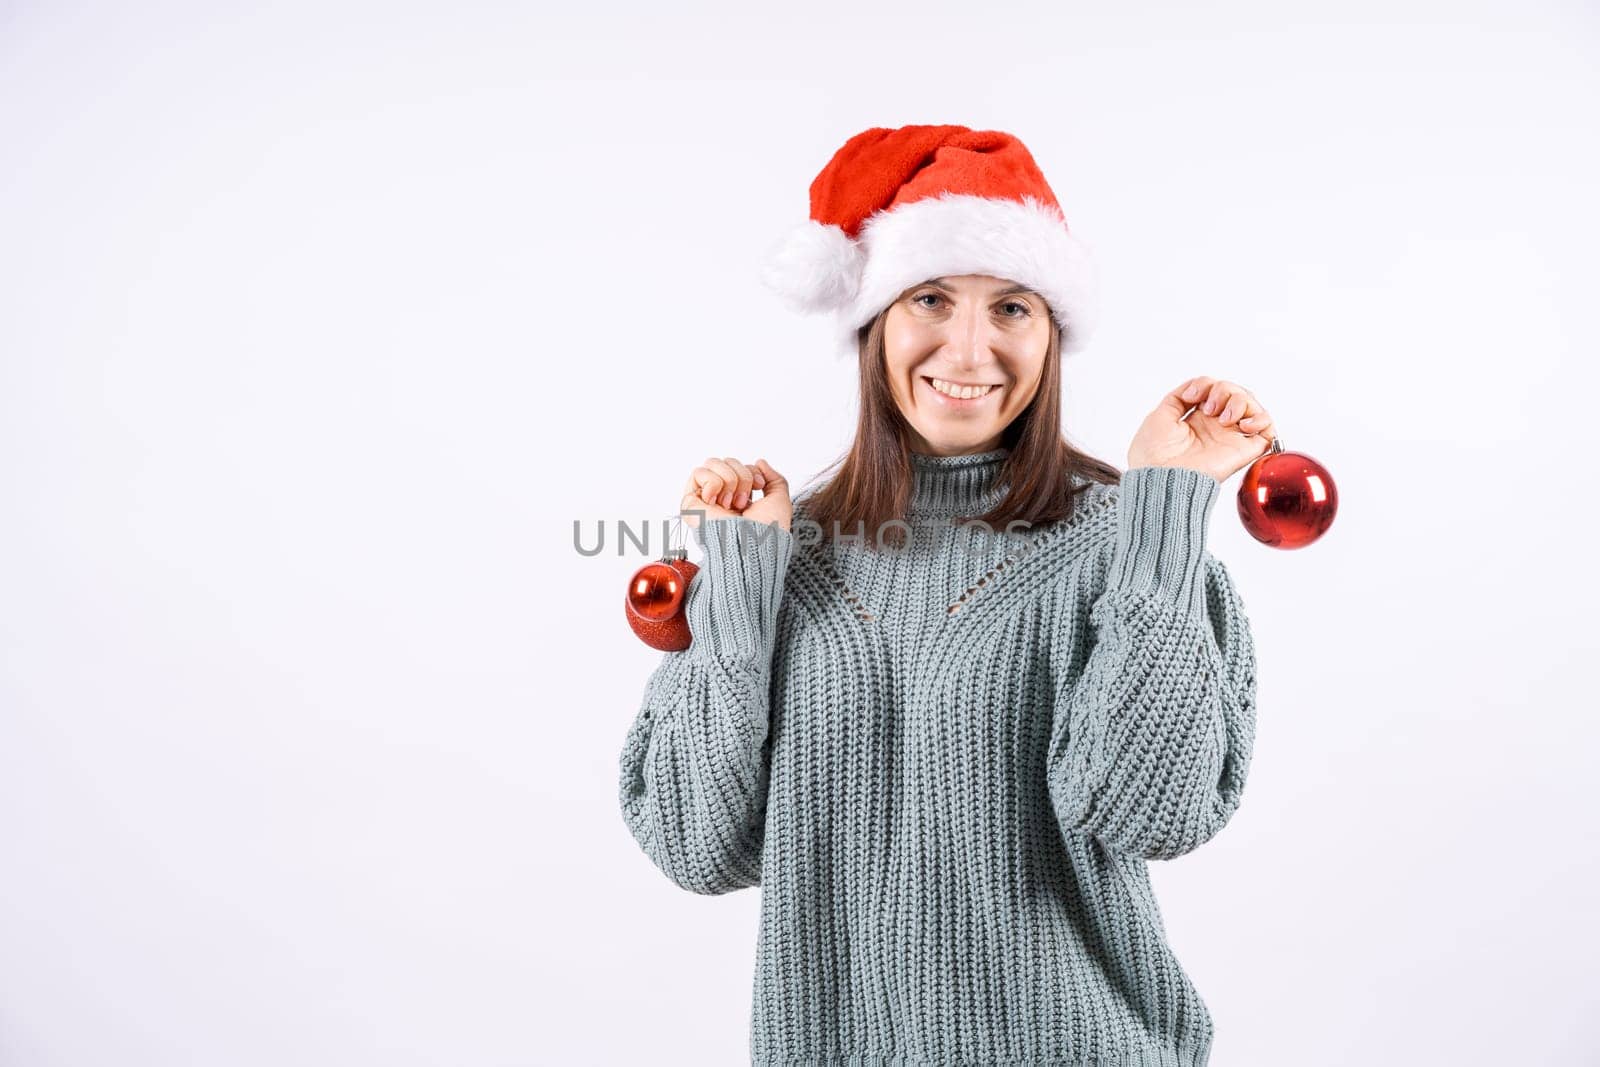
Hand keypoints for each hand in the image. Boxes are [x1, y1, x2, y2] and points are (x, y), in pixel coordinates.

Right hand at [679, 456, 792, 532]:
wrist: (752, 543)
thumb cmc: (767, 530)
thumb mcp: (780, 500)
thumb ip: (775, 479)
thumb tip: (759, 462)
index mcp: (738, 498)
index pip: (741, 467)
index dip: (752, 472)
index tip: (759, 486)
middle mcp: (721, 497)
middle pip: (727, 461)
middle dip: (741, 476)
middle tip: (742, 501)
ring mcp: (705, 498)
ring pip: (712, 463)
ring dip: (728, 479)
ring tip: (730, 502)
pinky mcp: (691, 501)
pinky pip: (698, 473)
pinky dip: (712, 483)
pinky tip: (716, 502)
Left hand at [1127, 376, 1276, 483]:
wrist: (1161, 476)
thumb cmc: (1153, 454)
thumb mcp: (1160, 415)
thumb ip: (1179, 396)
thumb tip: (1197, 386)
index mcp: (1197, 418)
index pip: (1215, 388)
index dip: (1206, 384)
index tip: (1192, 396)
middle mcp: (1216, 426)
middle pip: (1235, 392)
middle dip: (1224, 390)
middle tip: (1208, 408)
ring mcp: (1231, 436)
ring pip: (1252, 405)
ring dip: (1240, 401)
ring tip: (1224, 418)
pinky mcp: (1244, 450)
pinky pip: (1267, 429)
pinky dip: (1261, 419)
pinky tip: (1244, 424)